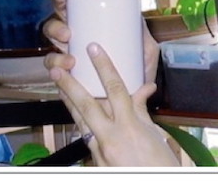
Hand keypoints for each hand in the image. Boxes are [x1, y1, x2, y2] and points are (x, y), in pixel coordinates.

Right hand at [43, 0, 159, 83]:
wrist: (129, 104)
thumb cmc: (138, 72)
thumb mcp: (146, 49)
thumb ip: (144, 35)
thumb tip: (139, 19)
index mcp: (97, 21)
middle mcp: (80, 32)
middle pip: (62, 10)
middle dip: (59, 2)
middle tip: (65, 4)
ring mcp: (69, 50)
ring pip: (52, 34)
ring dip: (55, 32)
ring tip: (69, 40)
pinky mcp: (63, 72)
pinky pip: (51, 64)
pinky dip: (54, 63)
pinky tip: (62, 66)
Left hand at [50, 43, 179, 166]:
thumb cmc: (160, 169)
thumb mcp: (156, 136)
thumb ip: (143, 112)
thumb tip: (143, 90)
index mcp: (129, 128)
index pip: (115, 89)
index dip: (104, 66)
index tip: (95, 50)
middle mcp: (110, 138)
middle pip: (87, 105)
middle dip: (71, 85)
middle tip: (58, 68)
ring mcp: (99, 152)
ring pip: (80, 121)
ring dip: (68, 102)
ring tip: (59, 85)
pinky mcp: (95, 162)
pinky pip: (85, 136)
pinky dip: (80, 122)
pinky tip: (76, 113)